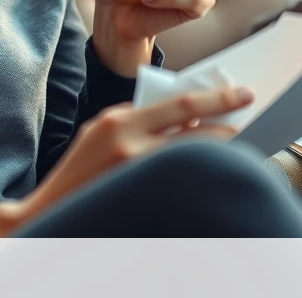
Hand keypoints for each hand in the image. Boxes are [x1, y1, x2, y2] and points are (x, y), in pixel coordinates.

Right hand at [16, 86, 253, 224]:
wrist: (55, 208)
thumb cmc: (81, 166)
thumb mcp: (102, 129)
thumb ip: (138, 118)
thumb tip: (183, 115)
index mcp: (120, 122)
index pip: (181, 105)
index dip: (217, 99)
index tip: (243, 94)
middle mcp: (132, 148)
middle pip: (197, 136)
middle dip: (226, 130)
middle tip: (246, 125)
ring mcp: (139, 176)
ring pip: (195, 160)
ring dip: (217, 154)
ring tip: (232, 148)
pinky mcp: (144, 198)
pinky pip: (185, 183)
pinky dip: (200, 174)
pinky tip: (207, 173)